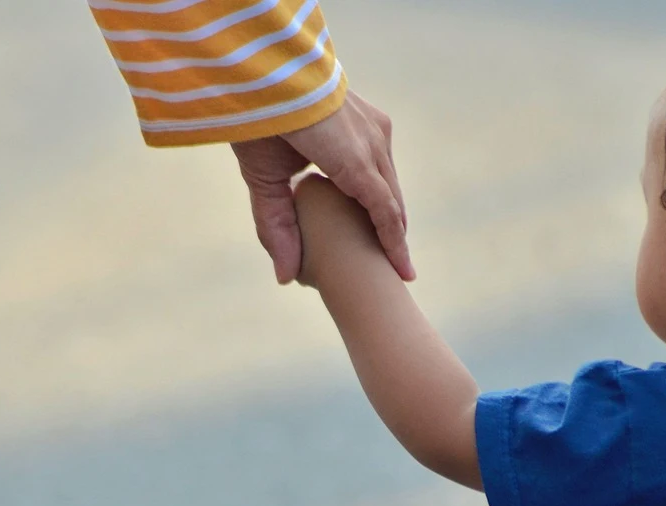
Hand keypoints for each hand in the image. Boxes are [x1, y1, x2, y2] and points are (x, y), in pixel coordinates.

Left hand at [232, 90, 411, 284]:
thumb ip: (276, 226)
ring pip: (389, 180)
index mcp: (352, 159)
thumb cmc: (261, 122)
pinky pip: (383, 161)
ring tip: (387, 243)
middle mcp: (373, 142)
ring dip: (389, 211)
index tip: (404, 275)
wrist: (268, 67)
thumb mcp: (263, 179)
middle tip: (397, 270)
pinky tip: (374, 205)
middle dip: (395, 235)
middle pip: (392, 199)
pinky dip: (380, 186)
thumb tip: (286, 277)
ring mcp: (376, 126)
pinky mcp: (372, 117)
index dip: (394, 247)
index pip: (384, 212)